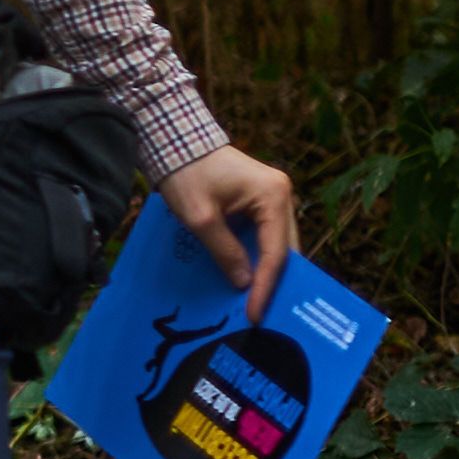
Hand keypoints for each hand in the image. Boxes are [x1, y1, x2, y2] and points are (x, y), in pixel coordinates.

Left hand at [162, 141, 297, 322]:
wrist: (175, 142)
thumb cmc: (185, 173)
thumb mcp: (199, 217)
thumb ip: (224, 251)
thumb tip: (244, 283)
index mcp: (273, 196)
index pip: (276, 252)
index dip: (266, 286)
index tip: (255, 313)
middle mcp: (282, 196)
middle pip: (284, 250)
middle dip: (272, 283)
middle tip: (261, 315)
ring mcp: (273, 198)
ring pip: (276, 245)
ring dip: (265, 272)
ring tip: (255, 304)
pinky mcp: (260, 202)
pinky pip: (264, 236)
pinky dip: (256, 258)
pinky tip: (246, 279)